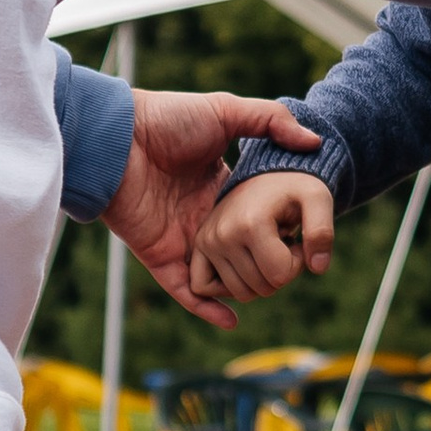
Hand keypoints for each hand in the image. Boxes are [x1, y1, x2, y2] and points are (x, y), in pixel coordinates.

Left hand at [99, 92, 318, 327]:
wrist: (117, 137)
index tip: (301, 241)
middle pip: (237, 251)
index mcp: (218, 187)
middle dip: (260, 267)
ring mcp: (180, 238)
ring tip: (266, 298)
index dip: (276, 230)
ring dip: (236, 291)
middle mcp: (201, 216)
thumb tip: (313, 142)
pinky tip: (230, 320)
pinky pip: (184, 289)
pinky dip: (204, 307)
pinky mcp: (158, 255)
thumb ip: (270, 120)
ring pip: (213, 276)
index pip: (253, 217)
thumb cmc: (167, 120)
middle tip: (288, 277)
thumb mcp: (226, 110)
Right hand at [188, 169, 336, 315]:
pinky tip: (245, 266)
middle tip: (280, 242)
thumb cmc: (295, 189)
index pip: (281, 275)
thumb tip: (317, 268)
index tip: (295, 240)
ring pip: (240, 294)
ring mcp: (207, 241)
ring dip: (259, 278)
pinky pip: (203, 287)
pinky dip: (228, 288)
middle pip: (263, 288)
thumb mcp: (318, 199)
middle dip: (280, 271)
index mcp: (251, 224)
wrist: (266, 176)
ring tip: (264, 247)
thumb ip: (322, 232)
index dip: (297, 263)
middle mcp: (223, 235)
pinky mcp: (200, 246)